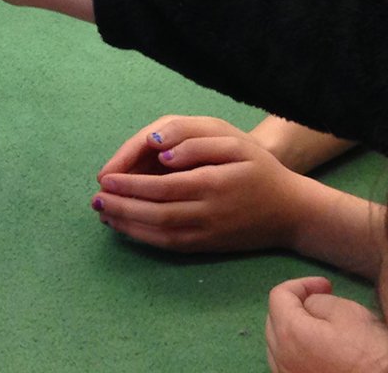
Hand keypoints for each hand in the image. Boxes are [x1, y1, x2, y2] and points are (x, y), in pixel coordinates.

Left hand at [92, 116, 323, 253]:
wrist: (292, 211)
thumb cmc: (259, 168)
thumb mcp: (234, 141)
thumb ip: (196, 142)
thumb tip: (162, 154)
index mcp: (212, 183)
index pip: (160, 186)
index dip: (129, 185)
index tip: (104, 178)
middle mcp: (208, 212)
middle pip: (154, 213)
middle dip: (120, 207)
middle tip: (95, 199)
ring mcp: (207, 233)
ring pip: (159, 233)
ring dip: (127, 224)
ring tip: (103, 213)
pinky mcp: (207, 246)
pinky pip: (170, 245)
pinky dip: (144, 238)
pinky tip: (126, 228)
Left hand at [265, 278, 387, 372]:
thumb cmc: (371, 352)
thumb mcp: (347, 312)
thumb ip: (318, 301)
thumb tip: (308, 306)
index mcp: (290, 333)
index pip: (279, 296)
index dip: (302, 284)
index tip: (325, 285)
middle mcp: (281, 358)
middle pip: (274, 320)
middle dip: (295, 305)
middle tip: (322, 300)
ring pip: (277, 344)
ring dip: (293, 328)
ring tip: (320, 325)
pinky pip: (287, 364)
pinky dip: (296, 351)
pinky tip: (319, 350)